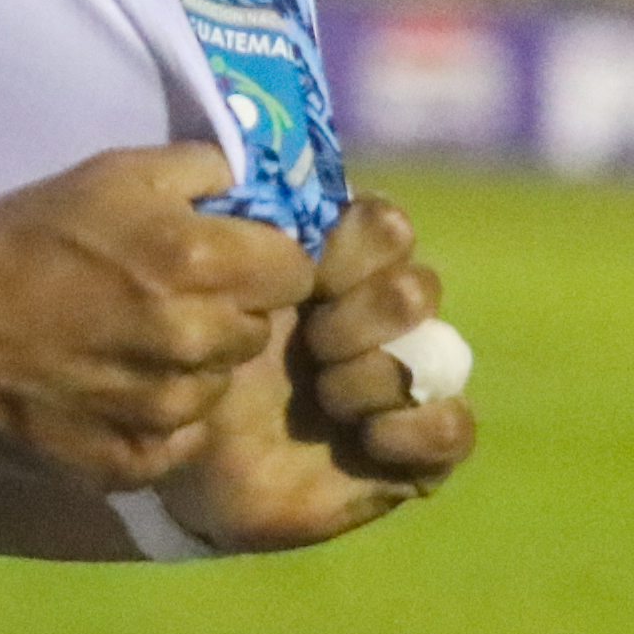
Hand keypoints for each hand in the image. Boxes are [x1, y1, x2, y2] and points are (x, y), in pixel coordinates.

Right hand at [0, 144, 315, 492]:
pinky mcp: (136, 461)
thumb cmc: (21, 243)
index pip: (296, 269)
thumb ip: (199, 168)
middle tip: (166, 299)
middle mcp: (195, 341)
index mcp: (197, 262)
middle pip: (260, 328)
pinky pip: (183, 437)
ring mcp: (167, 410)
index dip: (264, 258)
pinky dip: (159, 418)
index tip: (226, 258)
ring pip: (220, 384)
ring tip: (129, 346)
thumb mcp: (108, 173)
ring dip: (193, 366)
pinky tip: (111, 391)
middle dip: (228, 310)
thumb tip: (256, 183)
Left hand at [155, 195, 475, 554]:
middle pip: (419, 287)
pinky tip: (368, 438)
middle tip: (314, 347)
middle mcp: (374, 321)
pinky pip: (456, 427)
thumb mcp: (196, 291)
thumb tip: (260, 169)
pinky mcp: (408, 452)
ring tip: (328, 400)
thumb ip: (232, 226)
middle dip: (366, 315)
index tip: (304, 278)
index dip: (355, 248)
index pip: (384, 227)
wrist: (178, 463)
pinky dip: (420, 428)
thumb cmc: (186, 364)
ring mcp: (397, 384)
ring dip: (380, 374)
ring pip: (443, 350)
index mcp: (332, 271)